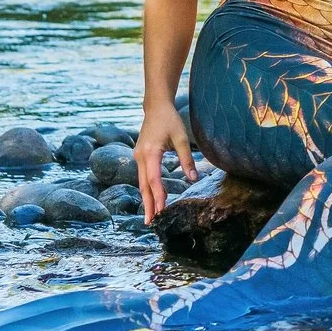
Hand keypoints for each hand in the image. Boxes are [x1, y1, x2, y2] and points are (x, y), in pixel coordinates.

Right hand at [136, 98, 197, 222]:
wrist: (155, 107)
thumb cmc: (170, 120)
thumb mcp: (182, 138)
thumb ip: (187, 159)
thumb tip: (193, 179)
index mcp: (150, 152)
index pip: (153, 179)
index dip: (158, 196)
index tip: (162, 211)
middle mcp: (140, 157)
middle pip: (143, 185)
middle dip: (148, 204)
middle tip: (150, 223)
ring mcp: (138, 157)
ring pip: (141, 182)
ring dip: (146, 199)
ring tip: (150, 216)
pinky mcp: (139, 156)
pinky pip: (142, 176)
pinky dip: (147, 189)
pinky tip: (152, 199)